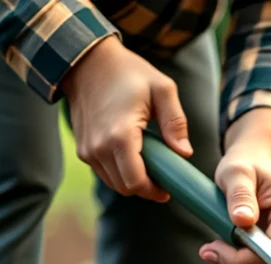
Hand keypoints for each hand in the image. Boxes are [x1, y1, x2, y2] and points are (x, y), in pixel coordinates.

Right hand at [62, 36, 191, 200]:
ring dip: (132, 180)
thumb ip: (175, 122)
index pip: (136, 182)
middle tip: (161, 177)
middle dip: (146, 188)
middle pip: (126, 188)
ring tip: (147, 164)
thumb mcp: (161, 89)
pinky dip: (119, 172)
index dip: (154, 191)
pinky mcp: (82, 150)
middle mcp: (100, 148)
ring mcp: (88, 151)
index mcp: (120, 136)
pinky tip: (131, 156)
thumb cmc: (127, 72)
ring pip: (115, 184)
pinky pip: (105, 173)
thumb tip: (184, 153)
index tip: (168, 189)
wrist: (87, 62)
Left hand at [200, 109, 270, 263]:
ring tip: (215, 244)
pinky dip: (240, 259)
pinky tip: (226, 244)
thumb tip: (242, 221)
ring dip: (235, 262)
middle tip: (207, 249)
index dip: (241, 259)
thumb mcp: (236, 172)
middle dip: (235, 262)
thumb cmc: (245, 162)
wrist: (256, 160)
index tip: (211, 249)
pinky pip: (260, 263)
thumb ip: (239, 194)